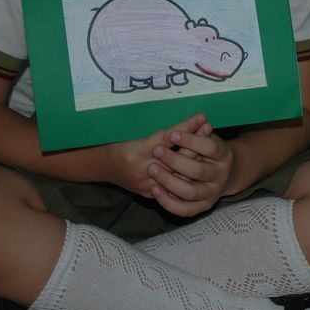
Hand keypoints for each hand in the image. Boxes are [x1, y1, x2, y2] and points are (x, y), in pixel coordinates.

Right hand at [94, 113, 208, 196]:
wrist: (99, 165)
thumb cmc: (114, 143)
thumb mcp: (130, 132)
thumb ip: (153, 130)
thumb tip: (177, 116)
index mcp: (136, 152)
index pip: (167, 138)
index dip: (186, 127)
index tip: (202, 117)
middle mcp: (142, 170)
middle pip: (176, 158)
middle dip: (196, 143)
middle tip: (209, 128)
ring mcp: (147, 184)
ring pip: (178, 175)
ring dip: (195, 159)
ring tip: (210, 145)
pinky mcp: (149, 193)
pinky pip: (173, 187)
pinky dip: (186, 176)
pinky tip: (199, 165)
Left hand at [147, 119, 234, 215]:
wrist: (225, 176)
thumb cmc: (210, 153)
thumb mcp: (208, 139)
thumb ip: (200, 132)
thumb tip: (199, 117)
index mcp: (224, 156)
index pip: (209, 147)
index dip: (190, 141)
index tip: (172, 134)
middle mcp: (220, 176)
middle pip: (197, 171)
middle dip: (175, 161)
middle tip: (157, 151)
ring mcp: (211, 194)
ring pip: (189, 192)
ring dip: (168, 181)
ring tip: (152, 169)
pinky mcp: (202, 207)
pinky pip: (184, 209)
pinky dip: (168, 201)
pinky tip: (155, 189)